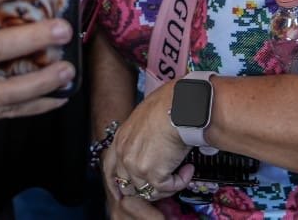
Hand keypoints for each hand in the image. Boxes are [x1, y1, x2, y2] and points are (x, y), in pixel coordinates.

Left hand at [102, 80, 194, 210]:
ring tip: (181, 171)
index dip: (115, 184)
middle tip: (164, 184)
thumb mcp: (144, 119)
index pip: (110, 169)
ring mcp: (136, 166)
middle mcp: (124, 154)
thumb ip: (142, 138)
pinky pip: (167, 188)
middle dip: (146, 189)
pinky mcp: (154, 174)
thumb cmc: (167, 105)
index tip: (122, 193)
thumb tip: (155, 150)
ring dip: (167, 185)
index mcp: (121, 140)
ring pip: (149, 191)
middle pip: (128, 185)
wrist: (177, 107)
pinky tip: (187, 169)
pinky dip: (180, 181)